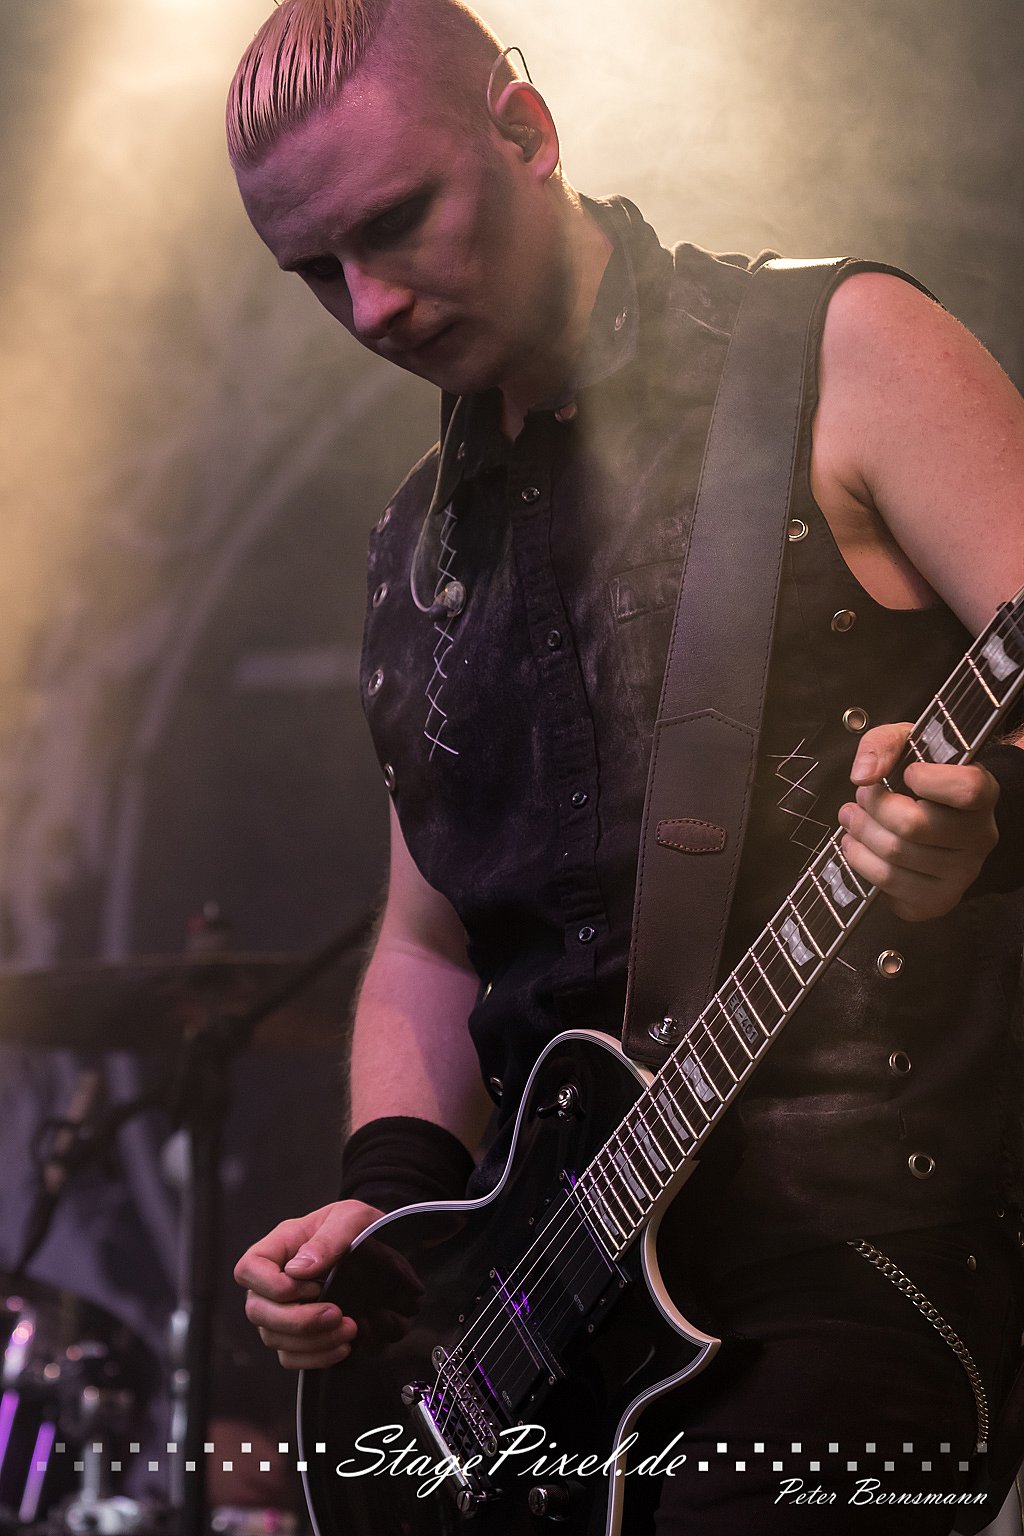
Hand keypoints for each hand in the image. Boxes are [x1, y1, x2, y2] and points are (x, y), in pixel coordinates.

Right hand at [234, 1200, 381, 1369]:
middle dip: (298, 1321)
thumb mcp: (350, 1218)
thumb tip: (298, 1269)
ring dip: (312, 1341)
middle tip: (336, 1314)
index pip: (249, 1269)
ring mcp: (281, 1310)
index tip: (313, 1287)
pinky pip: (290, 1357)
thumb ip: (327, 1239)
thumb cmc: (359, 1228)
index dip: (273, 1286)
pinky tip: (342, 1347)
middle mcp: (273, 1280)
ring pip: (273, 1338)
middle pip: (257, 1310)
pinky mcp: (296, 1334)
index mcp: (280, 1246)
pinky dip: (315, 1358)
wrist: (380, 1249)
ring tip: (348, 1329)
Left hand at [837, 722, 998, 920]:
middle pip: (913, 825)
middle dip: (873, 808)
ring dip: (859, 833)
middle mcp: (979, 838)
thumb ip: (884, 745)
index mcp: (983, 796)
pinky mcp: (936, 900)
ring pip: (894, 856)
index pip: (967, 790)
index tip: (907, 773)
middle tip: (859, 798)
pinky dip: (859, 861)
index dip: (928, 779)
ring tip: (851, 818)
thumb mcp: (909, 746)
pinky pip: (887, 884)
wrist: (943, 823)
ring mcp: (960, 875)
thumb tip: (863, 775)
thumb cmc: (925, 781)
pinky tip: (855, 845)